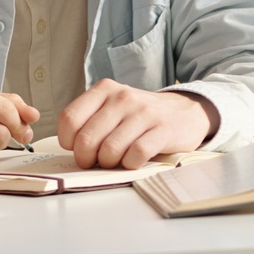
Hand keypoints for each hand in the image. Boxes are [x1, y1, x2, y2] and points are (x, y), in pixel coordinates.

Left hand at [56, 79, 216, 168]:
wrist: (185, 112)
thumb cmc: (141, 116)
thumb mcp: (113, 107)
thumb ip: (90, 120)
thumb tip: (71, 148)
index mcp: (105, 89)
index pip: (69, 119)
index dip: (68, 141)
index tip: (77, 148)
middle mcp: (123, 97)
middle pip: (87, 139)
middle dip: (87, 159)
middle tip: (96, 161)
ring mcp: (144, 113)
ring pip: (110, 149)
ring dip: (110, 163)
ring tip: (117, 159)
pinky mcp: (163, 130)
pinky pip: (136, 154)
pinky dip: (131, 164)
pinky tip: (134, 160)